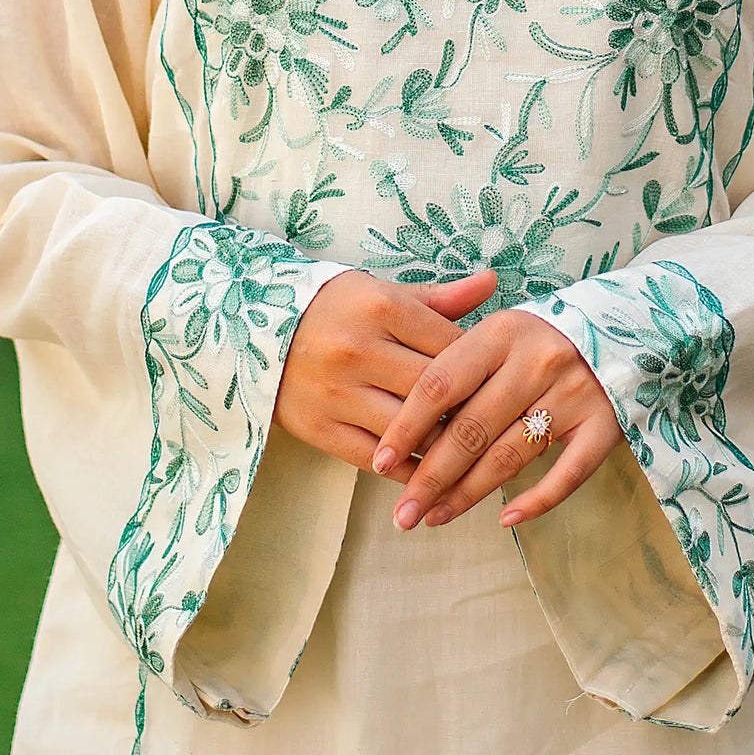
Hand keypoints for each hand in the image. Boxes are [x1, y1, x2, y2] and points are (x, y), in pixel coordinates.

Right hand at [273, 266, 497, 483]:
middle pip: (434, 391)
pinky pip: (375, 459)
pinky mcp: (320, 428)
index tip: (497, 382)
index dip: (481, 368)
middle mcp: (359, 350)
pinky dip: (407, 470)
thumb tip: (493, 282)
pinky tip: (429, 473)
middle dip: (467, 410)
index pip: (450, 345)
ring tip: (467, 452)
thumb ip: (440, 297)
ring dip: (442, 446)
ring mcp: (337, 393)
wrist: (255, 332)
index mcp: (382, 308)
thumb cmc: (336, 309)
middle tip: (491, 423)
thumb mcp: (384, 292)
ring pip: (408, 430)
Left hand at [370, 302, 622, 530]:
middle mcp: (538, 360)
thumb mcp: (495, 332)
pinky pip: (567, 473)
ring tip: (434, 517)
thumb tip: (396, 428)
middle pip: (471, 429)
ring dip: (468, 494)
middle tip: (403, 514)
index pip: (441, 385)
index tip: (379, 463)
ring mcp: (574, 393)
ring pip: (509, 456)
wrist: (619, 328)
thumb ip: (452, 365)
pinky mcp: (605, 425)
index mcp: (501, 332)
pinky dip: (536, 500)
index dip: (406, 427)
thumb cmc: (535, 339)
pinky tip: (504, 519)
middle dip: (430, 477)